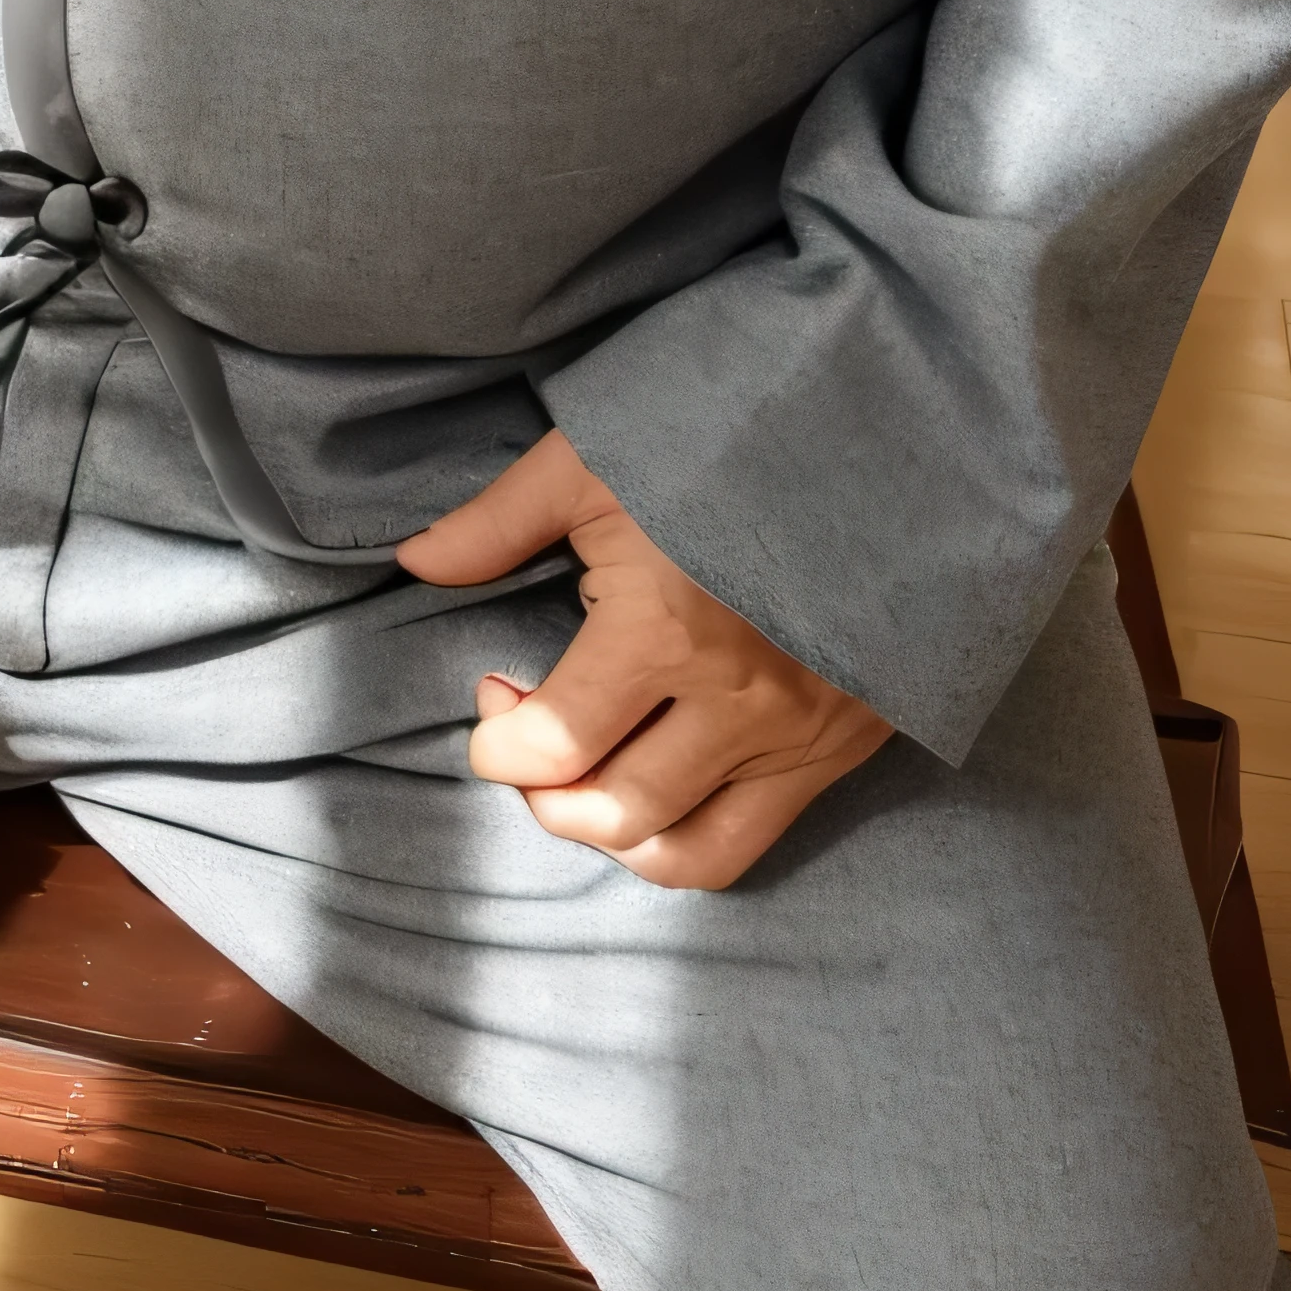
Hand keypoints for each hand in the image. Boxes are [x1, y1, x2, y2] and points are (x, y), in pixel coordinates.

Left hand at [396, 428, 890, 889]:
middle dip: (540, 793)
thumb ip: (497, 522)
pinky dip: (681, 845)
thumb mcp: (593, 460)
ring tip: (578, 777)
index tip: (490, 698)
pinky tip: (649, 794)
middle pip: (612, 813)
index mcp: (666, 631)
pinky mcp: (837, 750)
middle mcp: (736, 704)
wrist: (877, 442)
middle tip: (524, 735)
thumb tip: (414, 561)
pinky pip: (749, 845)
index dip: (496, 739)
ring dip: (606, 832)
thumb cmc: (720, 439)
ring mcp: (795, 737)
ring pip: (680, 852)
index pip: (555, 744)